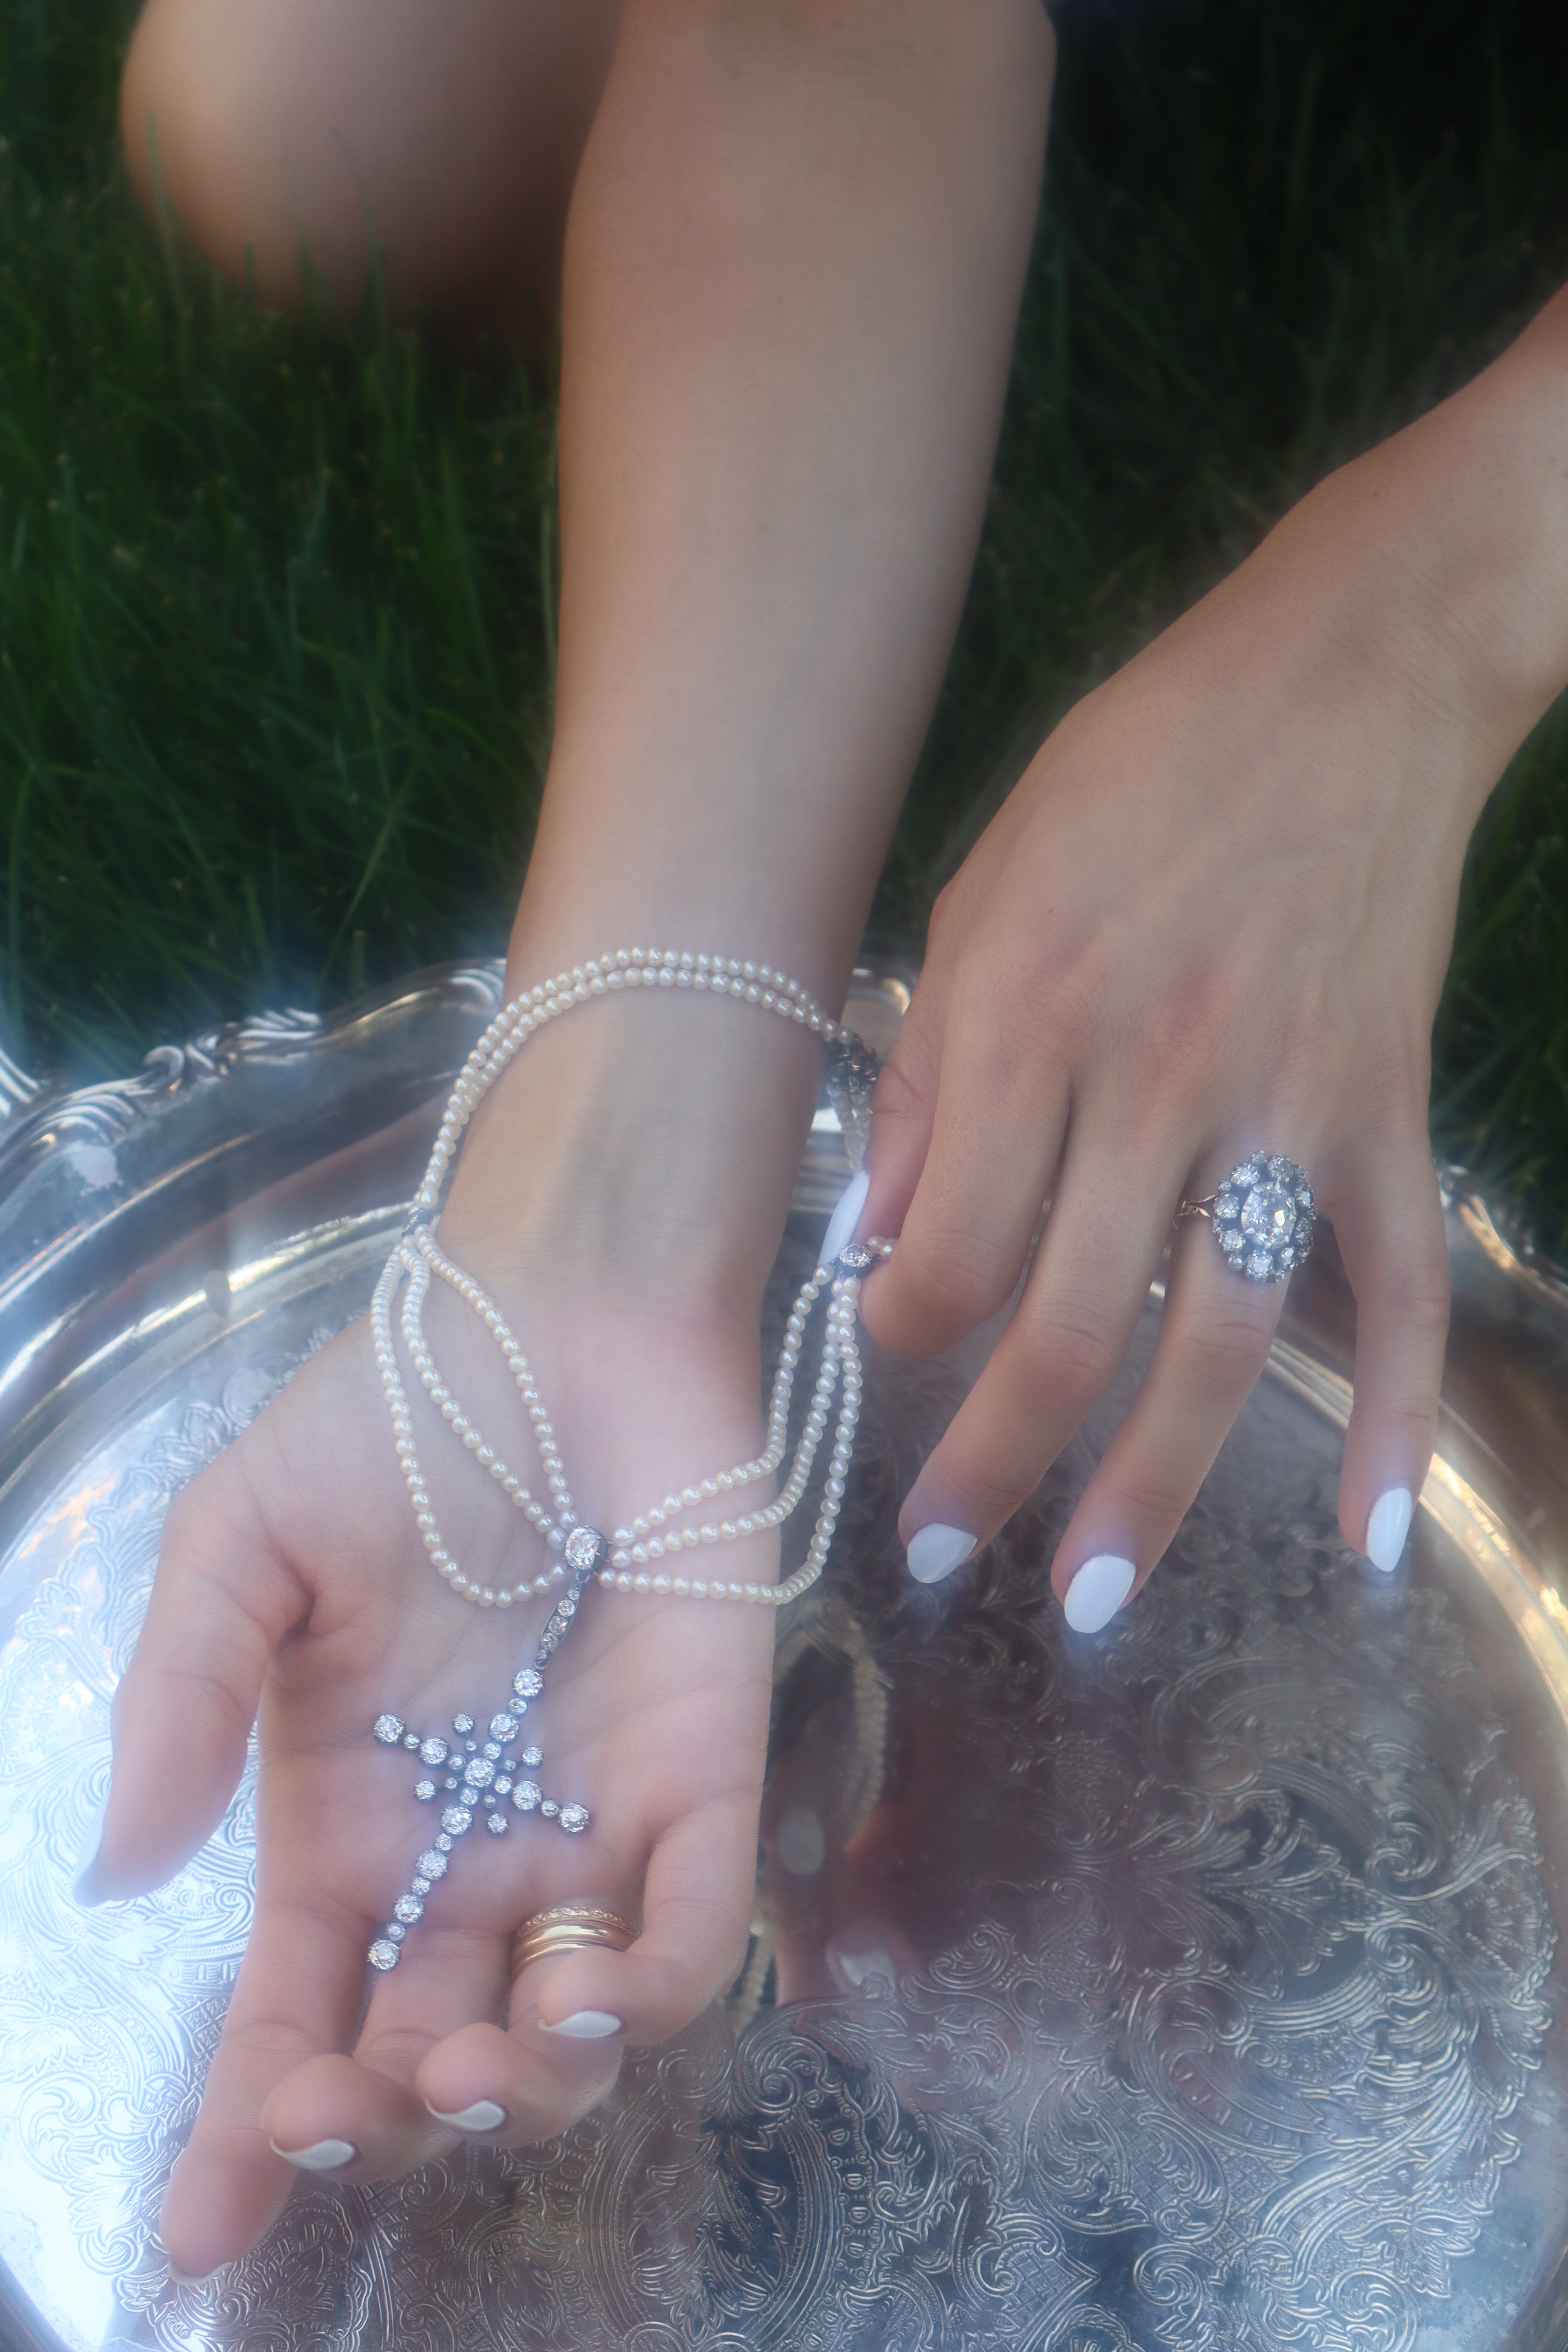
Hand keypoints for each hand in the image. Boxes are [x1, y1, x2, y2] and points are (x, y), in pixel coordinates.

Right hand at [76, 993, 815, 2280]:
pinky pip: (692, 1930)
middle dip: (389, 2119)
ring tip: (479, 2060)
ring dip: (522, 2082)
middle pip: (426, 2049)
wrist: (559, 1321)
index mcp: (347, 1820)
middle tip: (355, 2108)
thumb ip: (178, 1699)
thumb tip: (118, 1870)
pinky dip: (650, 1991)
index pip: (295, 2008)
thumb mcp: (239, 1548)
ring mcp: (586, 1822)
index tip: (195, 2232)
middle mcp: (466, 1849)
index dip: (242, 2128)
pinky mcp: (700, 1774)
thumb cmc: (391, 1420)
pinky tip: (593, 1999)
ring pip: (565, 2025)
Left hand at [859, 442, 1524, 1624]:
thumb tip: (881, 1238)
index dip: (898, 1329)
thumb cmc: (1134, 773)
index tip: (884, 1353)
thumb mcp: (981, 889)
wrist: (1342, 677)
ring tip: (1094, 1599)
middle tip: (938, 1559)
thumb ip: (931, 1074)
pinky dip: (1390, 1417)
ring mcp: (1281, 1108)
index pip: (946, 1243)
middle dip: (988, 1460)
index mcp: (1028, 1018)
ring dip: (1152, 1490)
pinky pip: (1398, 1289)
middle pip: (1064, 1324)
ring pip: (1213, 1342)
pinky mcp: (1382, 1113)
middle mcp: (1149, 1082)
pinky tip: (1363, 1536)